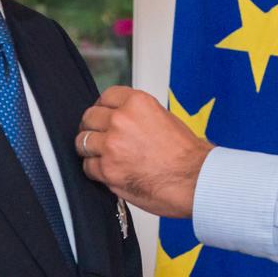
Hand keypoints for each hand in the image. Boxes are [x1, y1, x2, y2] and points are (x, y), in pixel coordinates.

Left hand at [77, 87, 213, 220]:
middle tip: (100, 138)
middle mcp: (121, 120)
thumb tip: (124, 122)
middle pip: (89, 118)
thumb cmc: (188, 156)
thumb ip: (140, 117)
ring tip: (103, 157)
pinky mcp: (107, 169)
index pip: (106, 96)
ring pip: (82, 142)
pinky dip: (96, 171)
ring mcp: (111, 145)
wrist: (195, 180)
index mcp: (137, 103)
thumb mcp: (166, 119)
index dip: (103, 108)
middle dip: (93, 128)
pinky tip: (109, 172)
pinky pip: (88, 167)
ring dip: (91, 150)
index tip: (103, 116)